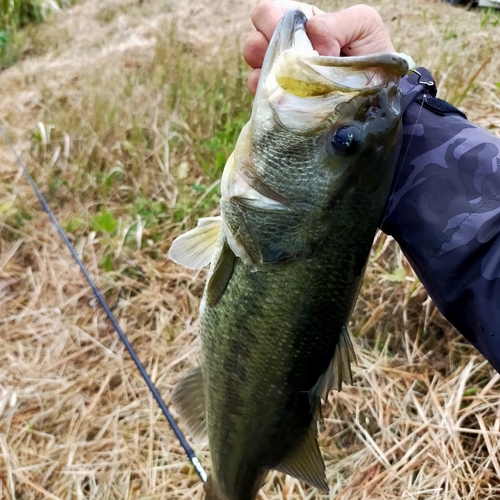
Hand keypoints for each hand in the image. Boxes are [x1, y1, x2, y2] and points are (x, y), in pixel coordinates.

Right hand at [243, 1, 394, 94]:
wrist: (378, 99)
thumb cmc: (373, 58)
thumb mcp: (364, 25)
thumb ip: (336, 24)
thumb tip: (315, 48)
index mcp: (301, 26)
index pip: (268, 13)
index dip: (274, 23)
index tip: (300, 40)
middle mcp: (286, 51)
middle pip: (253, 42)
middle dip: (264, 48)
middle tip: (287, 61)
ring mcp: (281, 80)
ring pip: (254, 72)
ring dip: (267, 77)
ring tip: (290, 84)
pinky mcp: (283, 106)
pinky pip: (262, 101)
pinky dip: (271, 100)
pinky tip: (289, 101)